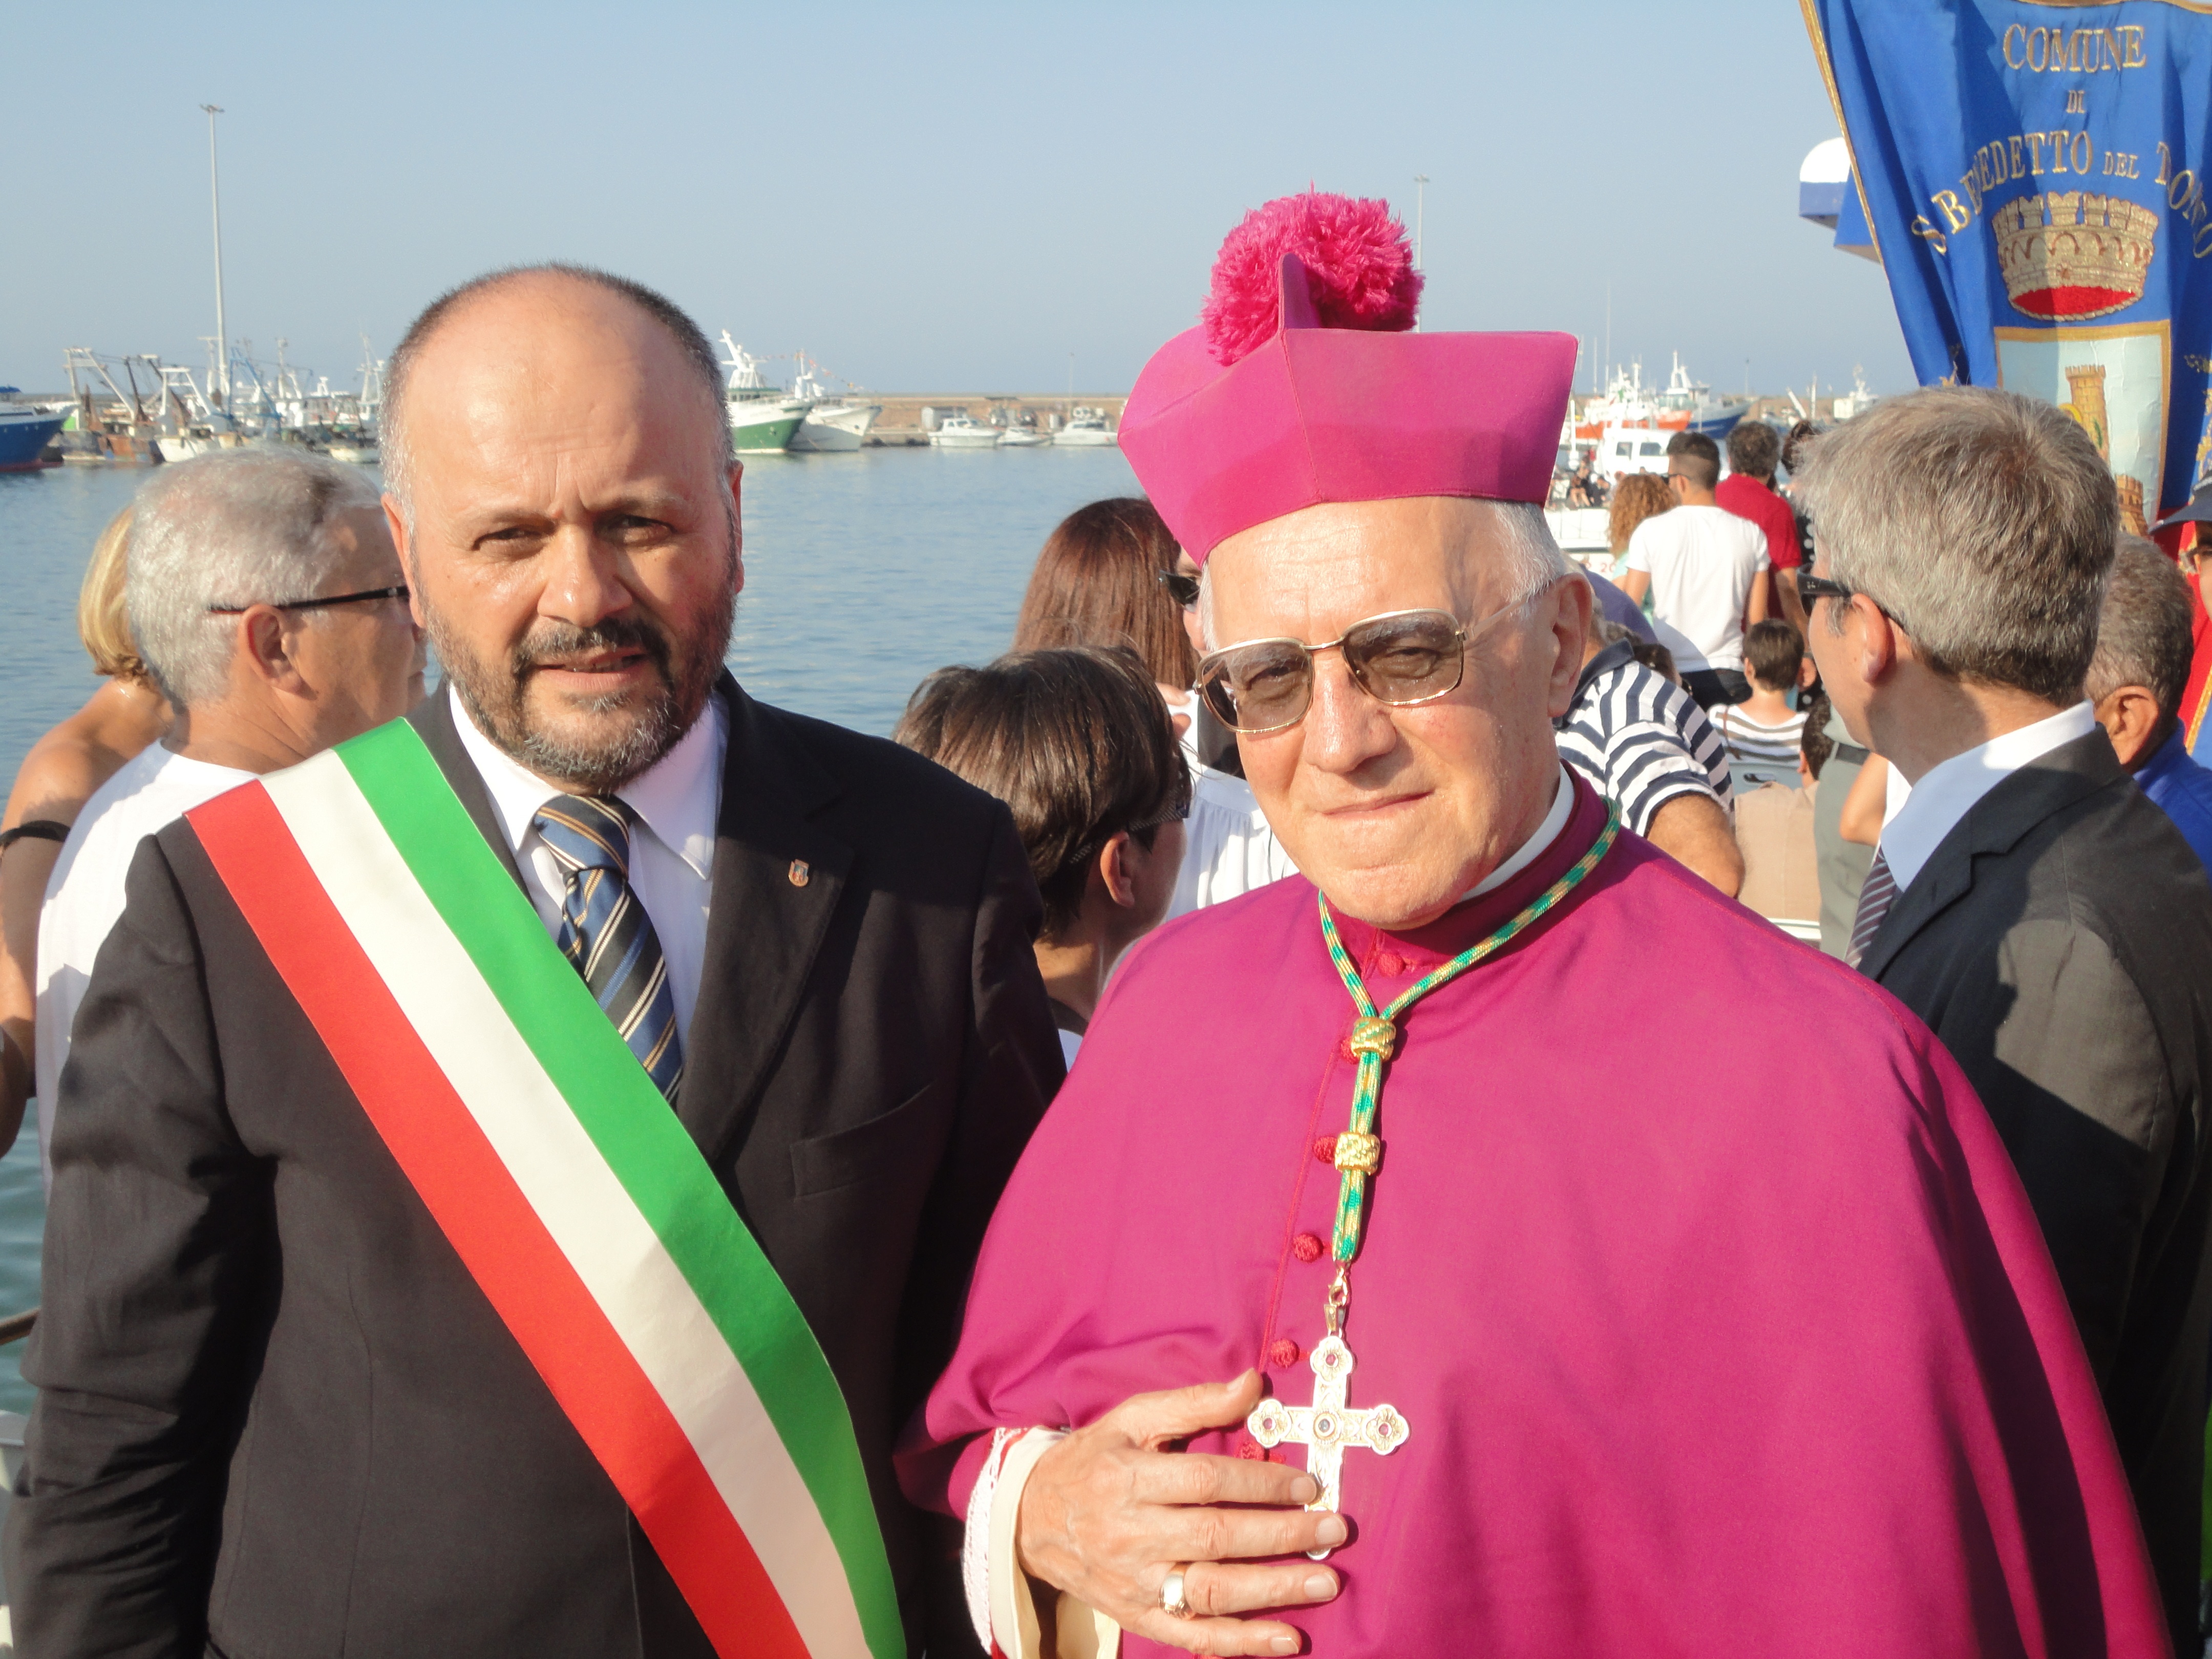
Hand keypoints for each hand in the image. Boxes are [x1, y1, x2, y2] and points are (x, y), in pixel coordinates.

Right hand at [1014, 1372, 1343, 1655]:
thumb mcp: (1132, 1419)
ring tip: (1325, 1581)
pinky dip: (1241, 1642)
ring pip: (1210, 1590)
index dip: (1260, 1483)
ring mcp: (1135, 1582)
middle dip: (1282, 1535)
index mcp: (1129, 1478)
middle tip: (1333, 1531)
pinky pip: (1193, 1635)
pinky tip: (1286, 1638)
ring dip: (1273, 1590)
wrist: (1030, 1520)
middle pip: (1216, 1537)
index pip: (1206, 1482)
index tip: (1308, 1485)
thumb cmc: (1092, 1460)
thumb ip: (1194, 1403)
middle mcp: (1130, 1533)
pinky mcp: (1138, 1616)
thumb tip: (1253, 1384)